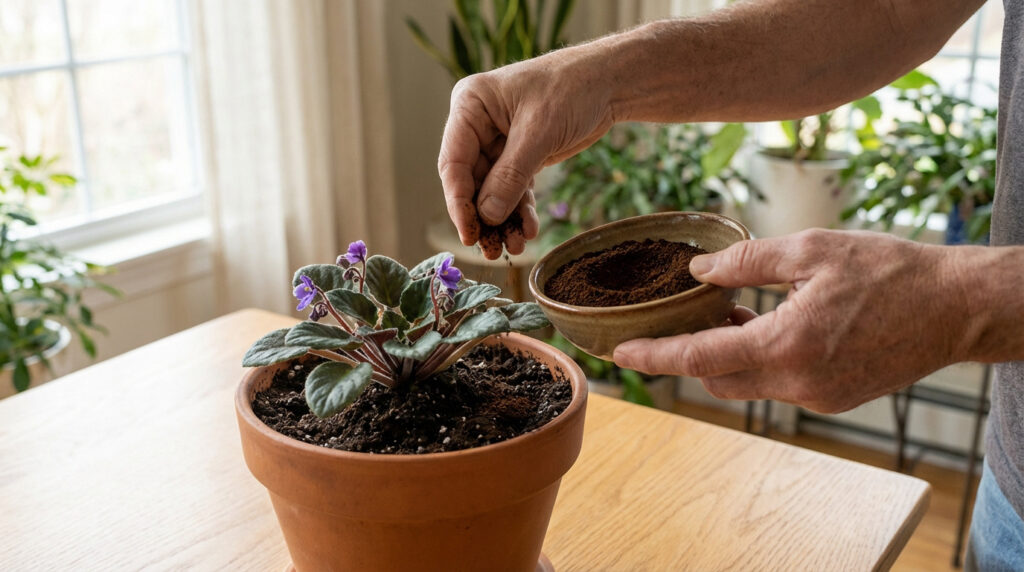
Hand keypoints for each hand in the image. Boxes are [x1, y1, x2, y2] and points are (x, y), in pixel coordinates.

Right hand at [438, 50, 615, 258]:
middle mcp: (477, 124)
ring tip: (514, 246)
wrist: (609, 82)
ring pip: (491, 190)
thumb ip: (511, 175)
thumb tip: (488, 216)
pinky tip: (528, 230)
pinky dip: (521, 211)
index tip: (469, 233)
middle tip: (490, 249)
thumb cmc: (571, 89)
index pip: (453, 162)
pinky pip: (513, 189)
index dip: (458, 202)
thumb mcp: (539, 132)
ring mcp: (497, 141)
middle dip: (483, 217)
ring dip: (502, 220)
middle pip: (470, 181)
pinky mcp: (519, 155)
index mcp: (470, 105)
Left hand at [613, 229, 977, 412]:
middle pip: (717, 378)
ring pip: (746, 382)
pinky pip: (777, 384)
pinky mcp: (832, 398)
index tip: (618, 355)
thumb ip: (746, 261)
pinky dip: (760, 359)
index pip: (700, 359)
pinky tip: (768, 323)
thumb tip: (698, 271)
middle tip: (676, 316)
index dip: (654, 357)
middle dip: (690, 352)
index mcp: (787, 346)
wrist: (956, 308)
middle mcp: (797, 383)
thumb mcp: (811, 250)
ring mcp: (816, 397)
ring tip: (731, 309)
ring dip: (728, 352)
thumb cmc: (890, 271)